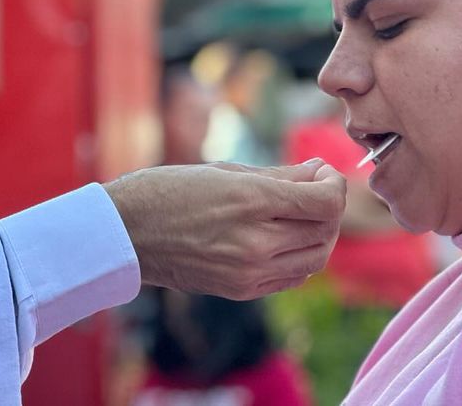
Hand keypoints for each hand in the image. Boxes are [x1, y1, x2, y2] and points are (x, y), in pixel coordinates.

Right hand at [104, 160, 344, 299]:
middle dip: (330, 207)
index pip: (325, 202)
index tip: (323, 173)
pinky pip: (293, 277)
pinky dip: (301, 257)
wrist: (126, 233)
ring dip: (320, 234)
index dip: (334, 184)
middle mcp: (255, 241)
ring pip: (316, 258)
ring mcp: (249, 271)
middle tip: (315, 189)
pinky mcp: (242, 291)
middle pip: (326, 230)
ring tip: (302, 213)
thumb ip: (280, 175)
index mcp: (251, 201)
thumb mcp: (226, 170)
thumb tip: (319, 171)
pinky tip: (284, 237)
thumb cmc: (169, 190)